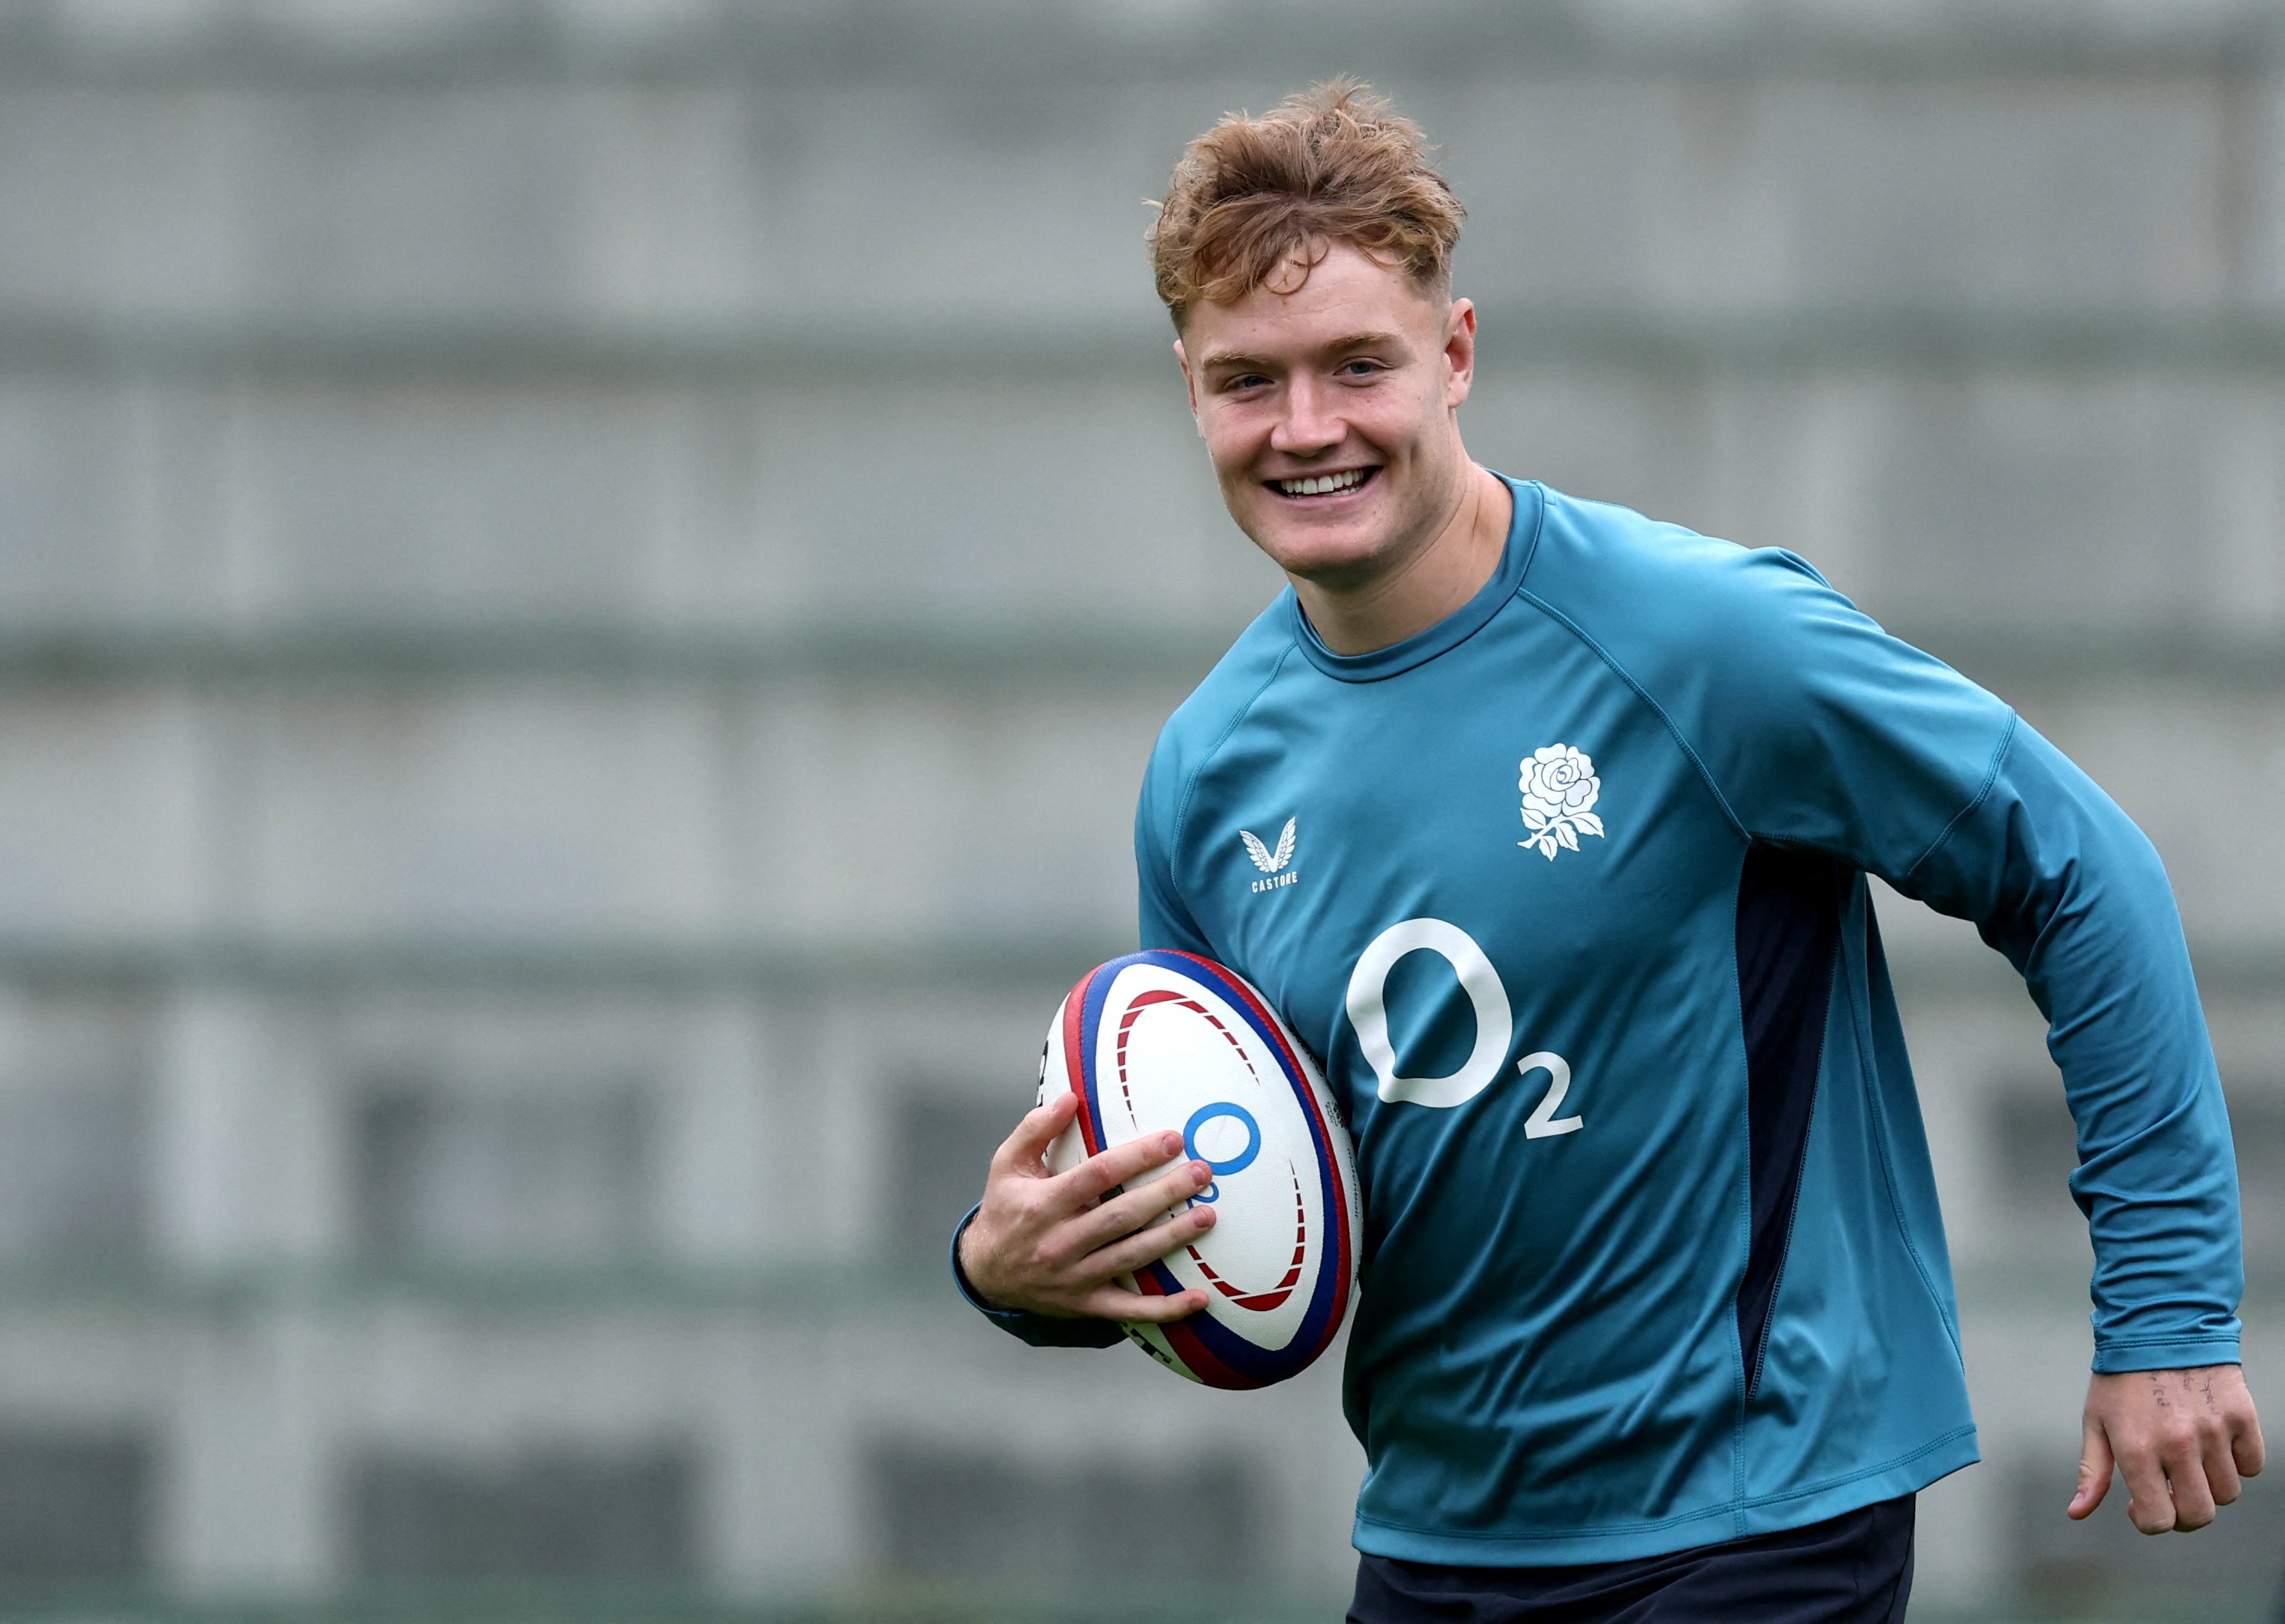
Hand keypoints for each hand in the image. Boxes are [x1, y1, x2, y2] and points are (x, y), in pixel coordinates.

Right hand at [957, 1090, 1215, 1322]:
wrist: (985, 1272)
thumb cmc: (1004, 1210)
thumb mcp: (1006, 1164)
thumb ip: (1035, 1129)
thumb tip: (1070, 1098)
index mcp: (1042, 1204)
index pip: (1097, 1175)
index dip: (1137, 1157)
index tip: (1172, 1140)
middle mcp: (1059, 1242)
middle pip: (1122, 1216)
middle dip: (1166, 1193)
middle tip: (1201, 1173)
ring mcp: (1075, 1277)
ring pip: (1132, 1256)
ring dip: (1173, 1238)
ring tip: (1207, 1216)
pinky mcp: (1087, 1303)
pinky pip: (1130, 1309)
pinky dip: (1166, 1307)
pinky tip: (1200, 1297)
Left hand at [2069, 1364, 2264, 1531]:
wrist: (2159, 1326)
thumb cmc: (2122, 1376)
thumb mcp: (2096, 1421)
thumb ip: (2092, 1471)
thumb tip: (2078, 1512)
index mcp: (2136, 1448)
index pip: (2157, 1519)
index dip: (2149, 1520)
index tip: (2142, 1504)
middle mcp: (2178, 1444)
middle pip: (2199, 1514)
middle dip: (2184, 1513)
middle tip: (2172, 1492)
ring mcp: (2213, 1431)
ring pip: (2228, 1493)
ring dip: (2210, 1486)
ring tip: (2191, 1461)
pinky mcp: (2241, 1416)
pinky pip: (2252, 1464)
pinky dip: (2237, 1463)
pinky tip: (2215, 1444)